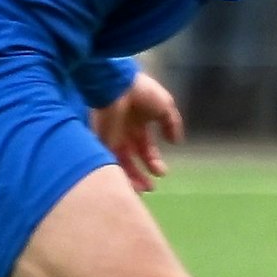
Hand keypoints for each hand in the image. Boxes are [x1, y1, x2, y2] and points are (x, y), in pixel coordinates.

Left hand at [89, 72, 184, 192]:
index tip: (162, 172)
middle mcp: (124, 133)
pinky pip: (107, 162)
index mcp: (139, 124)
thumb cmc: (142, 93)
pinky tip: (126, 183)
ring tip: (142, 190)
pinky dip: (116, 173)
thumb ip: (171, 123)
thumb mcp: (164, 105)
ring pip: (120, 164)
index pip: (146, 148)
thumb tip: (176, 141)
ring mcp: (111, 138)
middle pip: (133, 160)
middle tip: (150, 188)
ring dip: (131, 178)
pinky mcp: (100, 141)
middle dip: (141, 174)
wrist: (118, 86)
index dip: (153, 161)